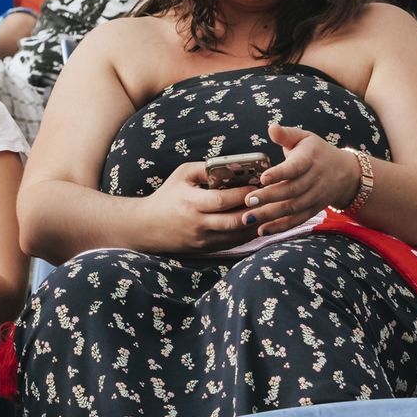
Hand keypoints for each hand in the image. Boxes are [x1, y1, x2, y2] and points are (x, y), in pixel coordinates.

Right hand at [136, 162, 257, 254]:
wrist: (148, 226)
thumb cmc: (167, 196)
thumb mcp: (182, 175)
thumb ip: (206, 169)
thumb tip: (234, 167)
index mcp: (191, 202)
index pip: (222, 200)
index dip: (242, 194)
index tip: (257, 185)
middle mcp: (198, 223)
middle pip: (234, 221)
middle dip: (255, 210)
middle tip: (269, 199)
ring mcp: (204, 239)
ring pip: (238, 235)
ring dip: (256, 223)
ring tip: (268, 210)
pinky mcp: (207, 249)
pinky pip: (234, 243)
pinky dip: (248, 233)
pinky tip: (257, 222)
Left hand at [240, 124, 360, 235]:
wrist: (345, 173)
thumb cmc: (316, 151)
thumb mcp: (304, 138)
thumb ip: (286, 134)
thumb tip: (272, 128)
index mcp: (310, 159)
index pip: (295, 167)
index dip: (280, 173)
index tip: (263, 177)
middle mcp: (314, 180)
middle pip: (291, 191)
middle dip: (268, 197)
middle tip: (248, 201)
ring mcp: (315, 197)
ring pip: (292, 208)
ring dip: (270, 215)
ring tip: (248, 218)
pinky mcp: (313, 210)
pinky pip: (296, 220)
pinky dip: (280, 227)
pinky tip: (262, 230)